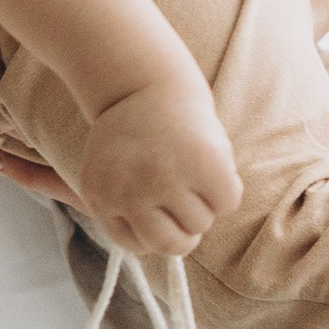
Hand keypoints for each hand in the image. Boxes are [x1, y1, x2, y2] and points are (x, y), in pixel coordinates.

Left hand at [72, 76, 241, 258]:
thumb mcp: (107, 173)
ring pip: (202, 223)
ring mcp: (166, 177)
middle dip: (184, 228)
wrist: (145, 79)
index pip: (138, 246)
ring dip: (203, 202)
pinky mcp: (203, 164)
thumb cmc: (132, 134)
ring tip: (189, 168)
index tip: (157, 205)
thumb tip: (168, 248)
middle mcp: (129, 191)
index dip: (154, 229)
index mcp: (101, 196)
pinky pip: (227, 202)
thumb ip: (125, 213)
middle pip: (173, 245)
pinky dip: (226, 188)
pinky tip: (210, 163)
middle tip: (183, 197)